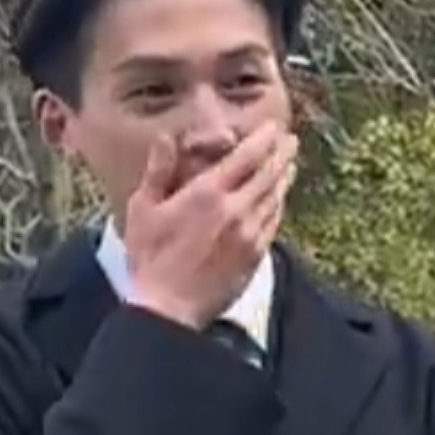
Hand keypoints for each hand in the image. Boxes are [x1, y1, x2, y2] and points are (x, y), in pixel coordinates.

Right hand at [124, 123, 297, 328]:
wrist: (169, 307)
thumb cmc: (150, 257)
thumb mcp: (144, 209)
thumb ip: (158, 171)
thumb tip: (165, 138)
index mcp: (208, 194)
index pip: (246, 158)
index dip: (263, 140)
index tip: (273, 128)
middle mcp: (236, 210)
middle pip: (268, 175)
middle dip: (282, 155)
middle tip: (291, 141)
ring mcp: (250, 234)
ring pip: (275, 198)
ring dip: (284, 179)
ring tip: (290, 165)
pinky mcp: (256, 256)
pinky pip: (273, 224)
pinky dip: (279, 206)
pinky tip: (280, 200)